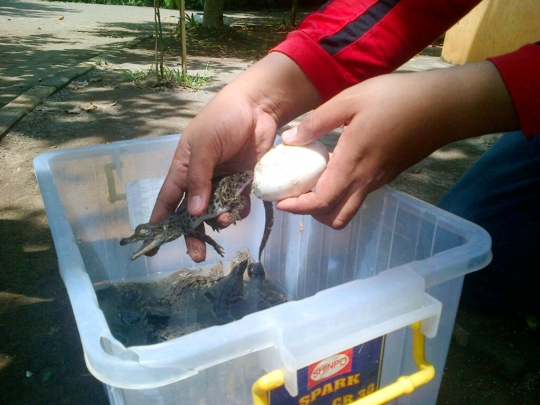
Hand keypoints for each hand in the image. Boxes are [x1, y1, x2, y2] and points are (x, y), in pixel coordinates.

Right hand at [149, 53, 319, 260]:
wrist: (258, 107)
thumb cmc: (223, 119)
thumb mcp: (205, 146)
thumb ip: (199, 178)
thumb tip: (194, 213)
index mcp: (184, 169)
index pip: (168, 201)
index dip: (160, 223)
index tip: (154, 248)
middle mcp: (201, 179)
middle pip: (193, 214)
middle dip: (193, 235)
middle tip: (196, 256)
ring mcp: (223, 182)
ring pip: (216, 212)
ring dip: (219, 221)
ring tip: (227, 220)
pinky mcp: (243, 182)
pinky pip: (238, 204)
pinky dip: (239, 211)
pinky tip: (240, 210)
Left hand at [277, 61, 517, 228]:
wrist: (443, 107)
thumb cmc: (396, 99)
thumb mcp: (350, 100)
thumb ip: (318, 121)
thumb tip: (290, 140)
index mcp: (352, 165)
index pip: (320, 202)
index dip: (298, 208)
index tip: (281, 203)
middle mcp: (365, 181)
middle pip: (335, 218)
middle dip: (311, 214)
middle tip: (296, 195)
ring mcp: (379, 181)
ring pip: (349, 209)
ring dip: (328, 206)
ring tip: (313, 183)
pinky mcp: (388, 176)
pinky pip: (360, 196)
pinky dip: (343, 194)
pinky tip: (336, 169)